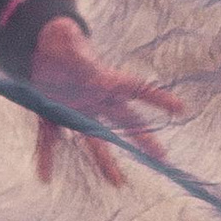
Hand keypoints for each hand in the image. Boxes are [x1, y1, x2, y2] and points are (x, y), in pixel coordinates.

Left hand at [27, 14, 184, 188]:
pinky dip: (46, 157)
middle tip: (162, 158)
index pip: (136, 89)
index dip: (158, 99)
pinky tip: (45, 176)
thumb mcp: (67, 38)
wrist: (39, 45)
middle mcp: (94, 100)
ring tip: (117, 182)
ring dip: (104, 161)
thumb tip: (86, 64)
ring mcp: (74, 110)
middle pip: (124, 121)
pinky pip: (51, 139)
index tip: (181, 109)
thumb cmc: (59, 38)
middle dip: (142, 138)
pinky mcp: (52, 116)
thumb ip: (76, 51)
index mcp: (103, 79)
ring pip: (93, 139)